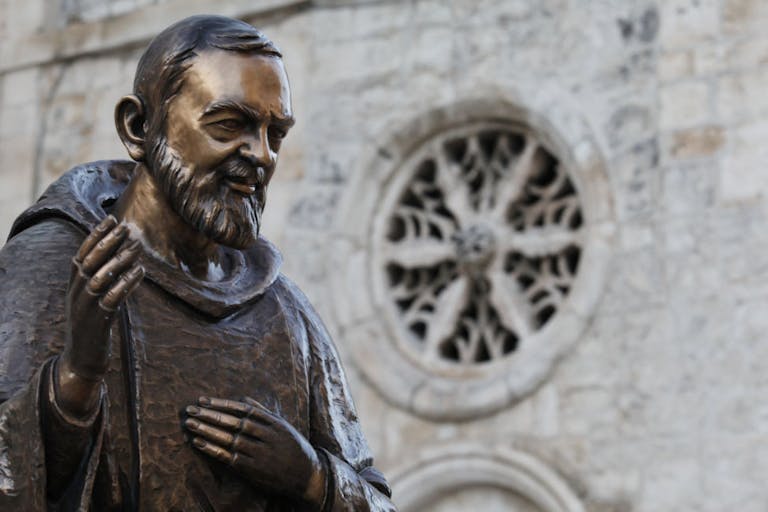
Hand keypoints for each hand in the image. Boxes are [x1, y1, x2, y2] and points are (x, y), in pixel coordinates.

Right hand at [57, 215, 143, 415]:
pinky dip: (125, 284)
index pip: (81, 254)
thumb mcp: (94, 301)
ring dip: (118, 261)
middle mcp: (75, 294)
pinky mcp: (97, 322)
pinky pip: (111, 299)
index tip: (111, 219)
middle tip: (127, 228)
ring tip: (137, 247)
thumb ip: (103, 281)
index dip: (95, 236)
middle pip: (89, 262)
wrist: (82, 362)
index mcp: (73, 287)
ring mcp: (84, 309)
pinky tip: (140, 272)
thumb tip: (122, 257)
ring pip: (99, 278)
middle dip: (108, 243)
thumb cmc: (93, 327)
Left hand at [184, 397, 326, 507]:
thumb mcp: (284, 427)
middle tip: (190, 409)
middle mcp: (266, 436)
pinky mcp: (252, 469)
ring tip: (189, 423)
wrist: (307, 476)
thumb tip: (245, 399)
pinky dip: (212, 449)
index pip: (243, 410)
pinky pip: (228, 457)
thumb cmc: (294, 449)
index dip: (222, 404)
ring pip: (229, 439)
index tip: (204, 400)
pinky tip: (198, 442)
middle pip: (233, 423)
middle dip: (210, 415)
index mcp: (273, 423)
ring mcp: (259, 453)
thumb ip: (264, 413)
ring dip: (207, 431)